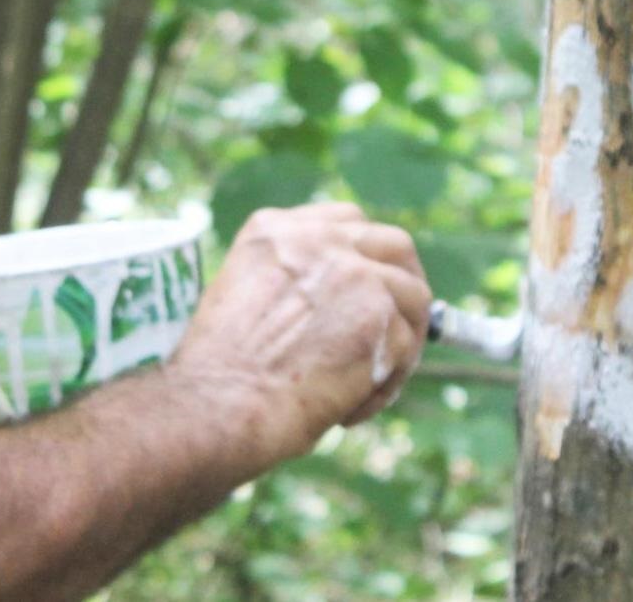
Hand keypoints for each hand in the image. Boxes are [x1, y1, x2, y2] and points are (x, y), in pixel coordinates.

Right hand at [166, 201, 429, 473]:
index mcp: (276, 229)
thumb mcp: (245, 296)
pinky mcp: (379, 317)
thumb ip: (295, 282)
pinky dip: (384, 386)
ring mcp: (353, 273)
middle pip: (394, 244)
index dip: (368, 257)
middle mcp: (318, 239)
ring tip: (370, 383)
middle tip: (401, 327)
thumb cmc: (219, 373)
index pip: (348, 221)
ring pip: (414, 296)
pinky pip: (405, 351)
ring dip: (403, 342)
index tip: (373, 288)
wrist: (217, 405)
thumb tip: (348, 303)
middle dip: (405, 284)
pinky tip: (347, 411)